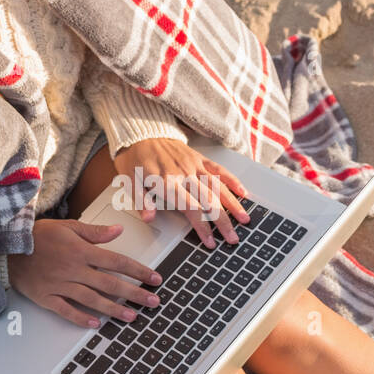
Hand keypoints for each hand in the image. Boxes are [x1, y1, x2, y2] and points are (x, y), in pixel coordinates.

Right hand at [6, 217, 163, 328]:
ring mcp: (60, 285)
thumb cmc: (38, 235)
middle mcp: (74, 269)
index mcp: (81, 251)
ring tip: (132, 317)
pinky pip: (66, 310)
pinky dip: (80, 318)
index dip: (138, 271)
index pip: (117, 261)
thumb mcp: (67, 227)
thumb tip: (118, 231)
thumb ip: (93, 232)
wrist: (7, 247)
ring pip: (92, 300)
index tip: (155, 278)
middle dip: (134, 293)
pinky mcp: (46, 297)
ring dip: (114, 309)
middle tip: (153, 301)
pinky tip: (95, 325)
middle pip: (110, 284)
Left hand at [112, 137, 249, 246]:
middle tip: (233, 239)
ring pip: (218, 187)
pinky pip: (218, 169)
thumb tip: (149, 218)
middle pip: (209, 201)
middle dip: (224, 222)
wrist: (140, 131)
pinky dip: (232, 180)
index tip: (211, 242)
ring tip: (245, 219)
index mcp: (167, 182)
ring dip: (233, 205)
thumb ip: (141, 201)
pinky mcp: (199, 158)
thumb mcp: (129, 181)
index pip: (191, 209)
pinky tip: (243, 192)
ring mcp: (194, 165)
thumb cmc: (134, 158)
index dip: (203, 227)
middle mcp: (184, 174)